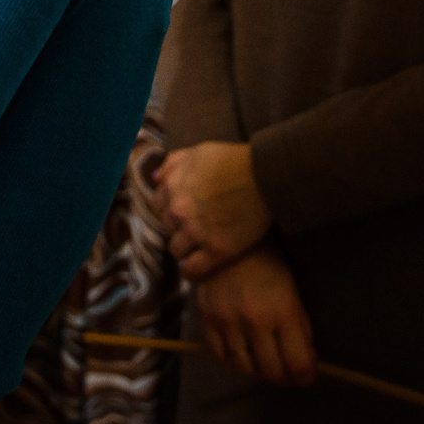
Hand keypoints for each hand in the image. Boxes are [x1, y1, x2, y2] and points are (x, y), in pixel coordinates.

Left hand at [158, 140, 271, 279]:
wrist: (267, 176)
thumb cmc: (235, 160)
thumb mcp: (199, 152)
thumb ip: (174, 164)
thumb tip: (156, 179)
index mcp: (173, 187)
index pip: (159, 207)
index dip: (171, 211)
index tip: (183, 214)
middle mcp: (179, 211)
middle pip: (168, 228)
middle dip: (179, 228)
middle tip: (195, 229)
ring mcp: (196, 232)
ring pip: (177, 249)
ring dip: (185, 249)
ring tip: (197, 248)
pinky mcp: (217, 250)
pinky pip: (193, 269)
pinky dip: (191, 270)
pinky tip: (197, 266)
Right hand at [194, 244, 316, 385]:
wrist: (228, 242)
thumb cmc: (268, 265)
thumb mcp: (293, 293)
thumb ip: (300, 327)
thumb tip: (307, 360)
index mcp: (283, 312)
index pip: (297, 362)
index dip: (305, 377)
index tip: (306, 377)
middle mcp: (255, 321)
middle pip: (272, 371)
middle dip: (285, 378)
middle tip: (288, 375)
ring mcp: (228, 321)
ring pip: (245, 368)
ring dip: (259, 373)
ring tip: (265, 366)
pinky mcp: (207, 320)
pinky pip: (220, 356)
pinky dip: (234, 364)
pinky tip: (243, 358)